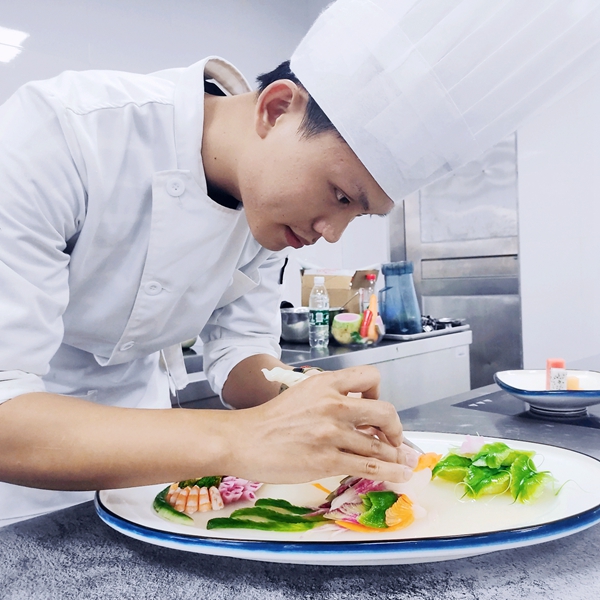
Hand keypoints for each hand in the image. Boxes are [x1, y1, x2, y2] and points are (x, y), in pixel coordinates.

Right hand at [221, 366, 414, 484]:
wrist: (243, 440)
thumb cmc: (270, 419)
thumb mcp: (302, 394)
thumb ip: (330, 399)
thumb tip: (359, 417)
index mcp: (325, 384)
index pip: (370, 377)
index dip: (378, 392)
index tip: (374, 406)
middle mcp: (333, 405)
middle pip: (385, 412)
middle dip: (395, 428)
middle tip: (392, 438)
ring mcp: (331, 434)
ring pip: (379, 445)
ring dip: (395, 455)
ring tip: (403, 462)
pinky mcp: (326, 461)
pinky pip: (368, 467)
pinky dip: (389, 472)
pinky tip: (399, 475)